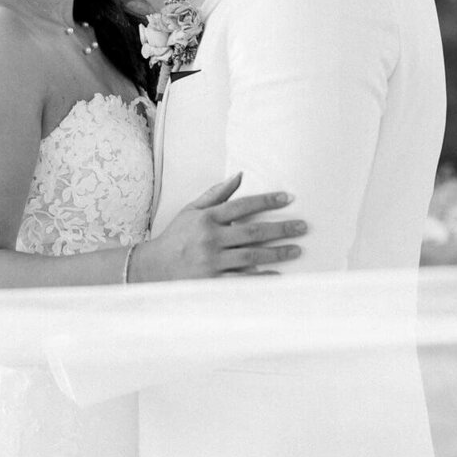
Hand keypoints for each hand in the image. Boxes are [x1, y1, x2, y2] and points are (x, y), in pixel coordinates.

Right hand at [132, 174, 305, 280]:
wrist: (153, 268)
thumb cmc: (176, 236)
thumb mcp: (192, 210)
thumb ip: (216, 194)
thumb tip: (240, 175)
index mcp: (207, 218)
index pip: (243, 205)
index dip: (267, 201)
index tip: (289, 198)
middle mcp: (210, 238)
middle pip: (253, 232)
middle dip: (281, 229)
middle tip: (303, 227)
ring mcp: (212, 261)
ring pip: (252, 256)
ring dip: (277, 253)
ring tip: (297, 250)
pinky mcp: (212, 281)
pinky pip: (242, 280)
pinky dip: (261, 277)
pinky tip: (278, 275)